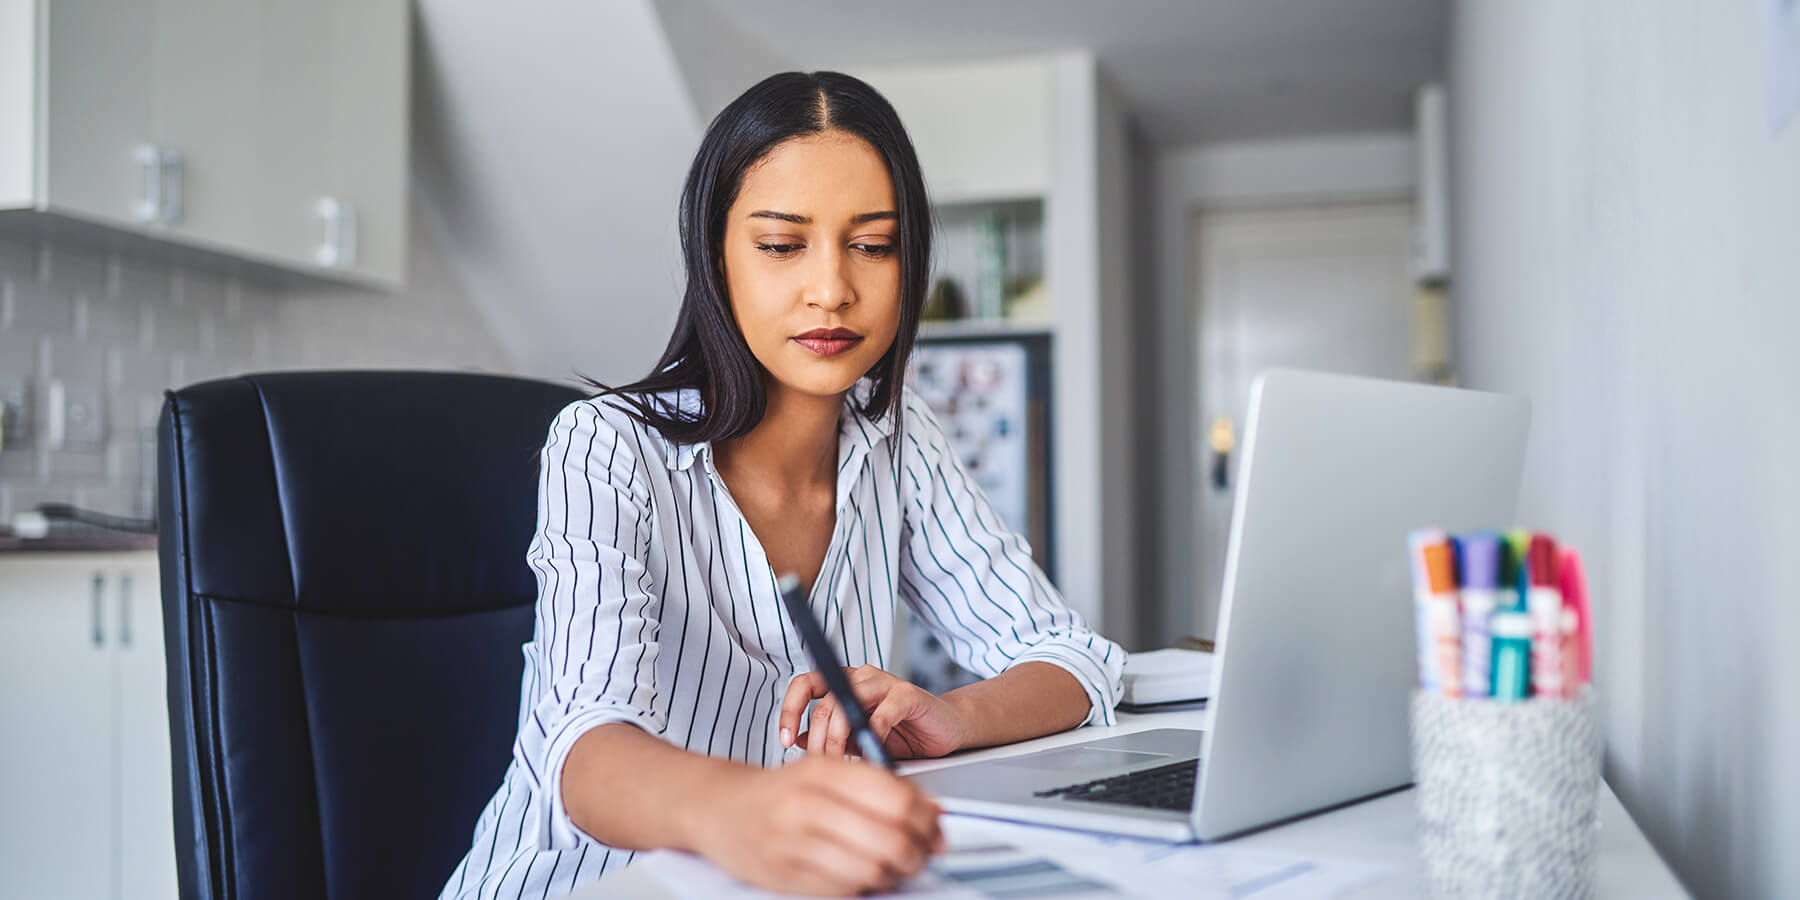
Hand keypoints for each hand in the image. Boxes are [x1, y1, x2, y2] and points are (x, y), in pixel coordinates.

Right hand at [687, 753, 944, 895]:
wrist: (716, 807)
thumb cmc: (779, 791)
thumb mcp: (824, 771)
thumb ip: (876, 786)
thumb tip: (932, 811)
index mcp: (823, 770)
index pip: (896, 797)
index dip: (927, 820)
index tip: (936, 831)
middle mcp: (806, 804)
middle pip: (890, 838)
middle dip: (918, 854)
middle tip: (922, 856)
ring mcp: (792, 842)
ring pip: (870, 869)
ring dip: (894, 874)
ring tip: (894, 868)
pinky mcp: (782, 875)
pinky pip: (842, 890)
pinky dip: (863, 887)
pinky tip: (862, 876)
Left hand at [780, 665, 970, 759]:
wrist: (945, 730)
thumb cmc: (903, 734)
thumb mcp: (857, 740)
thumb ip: (829, 736)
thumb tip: (796, 741)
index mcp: (844, 684)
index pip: (805, 685)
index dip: (789, 709)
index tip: (784, 740)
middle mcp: (861, 678)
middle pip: (823, 702)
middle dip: (817, 740)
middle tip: (821, 765)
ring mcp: (884, 683)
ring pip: (847, 705)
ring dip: (839, 738)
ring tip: (842, 762)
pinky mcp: (907, 695)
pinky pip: (881, 716)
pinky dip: (873, 740)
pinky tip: (873, 758)